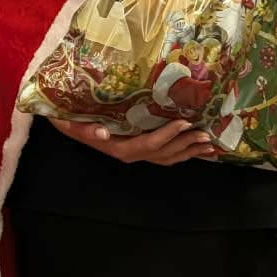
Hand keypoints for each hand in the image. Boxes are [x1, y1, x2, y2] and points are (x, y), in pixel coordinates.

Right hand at [48, 116, 215, 165]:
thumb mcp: (71, 123)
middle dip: (186, 145)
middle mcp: (130, 154)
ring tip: (210, 145)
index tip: (184, 123)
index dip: (167, 135)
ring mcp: (137, 153)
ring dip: (189, 151)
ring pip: (168, 157)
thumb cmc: (70, 119)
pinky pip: (165, 155)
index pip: (148, 143)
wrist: (66, 123)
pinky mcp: (140, 149)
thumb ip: (85, 129)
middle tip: (206, 135)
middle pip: (164, 153)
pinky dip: (183, 152)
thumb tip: (103, 132)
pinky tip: (198, 149)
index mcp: (118, 148)